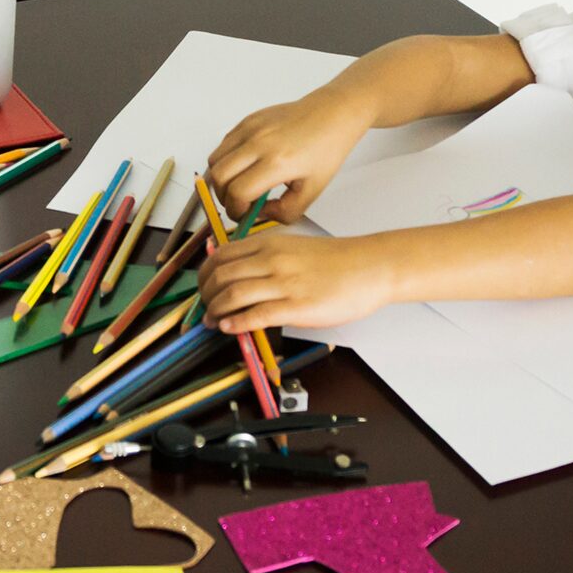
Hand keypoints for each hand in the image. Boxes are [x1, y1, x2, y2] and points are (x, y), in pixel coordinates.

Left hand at [196, 231, 396, 332]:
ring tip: (212, 322)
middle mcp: (271, 260)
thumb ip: (266, 256)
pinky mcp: (296, 307)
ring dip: (215, 312)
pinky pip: (256, 315)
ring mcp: (282, 283)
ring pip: (232, 295)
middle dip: (205, 295)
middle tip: (204, 308)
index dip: (204, 274)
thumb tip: (240, 273)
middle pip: (220, 276)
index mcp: (269, 244)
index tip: (203, 287)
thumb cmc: (336, 260)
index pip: (220, 256)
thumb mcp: (294, 247)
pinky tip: (229, 328)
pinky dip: (236, 323)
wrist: (369, 267)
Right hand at [204, 87, 372, 224]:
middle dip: (223, 197)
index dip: (236, 210)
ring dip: (221, 179)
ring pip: (214, 160)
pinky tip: (245, 166)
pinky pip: (223, 144)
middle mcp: (259, 142)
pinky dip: (226, 160)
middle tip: (237, 204)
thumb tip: (259, 214)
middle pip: (218, 177)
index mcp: (278, 162)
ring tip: (239, 185)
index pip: (237, 192)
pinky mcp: (248, 119)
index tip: (243, 215)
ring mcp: (251, 128)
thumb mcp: (312, 191)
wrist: (333, 114)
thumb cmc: (327, 148)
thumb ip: (284, 211)